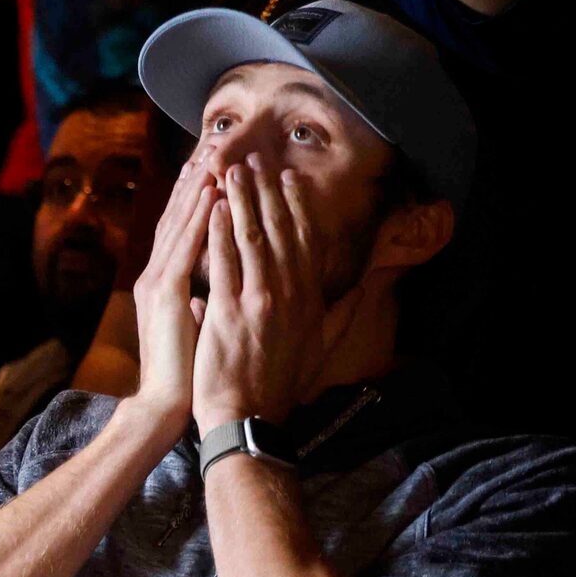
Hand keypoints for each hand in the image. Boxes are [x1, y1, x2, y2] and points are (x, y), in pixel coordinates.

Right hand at [130, 151, 217, 433]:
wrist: (167, 404)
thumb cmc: (188, 371)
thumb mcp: (197, 324)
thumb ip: (200, 299)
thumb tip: (211, 288)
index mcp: (167, 280)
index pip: (185, 226)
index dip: (200, 192)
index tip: (218, 161)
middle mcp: (158, 273)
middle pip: (178, 214)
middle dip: (196, 175)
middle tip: (215, 139)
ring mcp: (158, 280)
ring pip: (179, 222)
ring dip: (196, 185)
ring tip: (214, 152)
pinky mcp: (165, 293)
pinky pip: (184, 246)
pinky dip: (198, 217)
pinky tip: (211, 193)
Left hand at [193, 156, 326, 431]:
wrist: (249, 418)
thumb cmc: (279, 385)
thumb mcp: (321, 346)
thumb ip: (341, 313)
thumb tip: (362, 287)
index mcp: (308, 300)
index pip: (304, 241)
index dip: (296, 206)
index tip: (289, 177)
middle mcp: (288, 295)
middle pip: (278, 231)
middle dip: (266, 191)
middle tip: (255, 158)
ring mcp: (258, 301)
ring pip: (250, 238)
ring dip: (241, 199)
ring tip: (231, 170)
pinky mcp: (228, 312)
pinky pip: (224, 263)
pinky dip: (219, 231)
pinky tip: (214, 206)